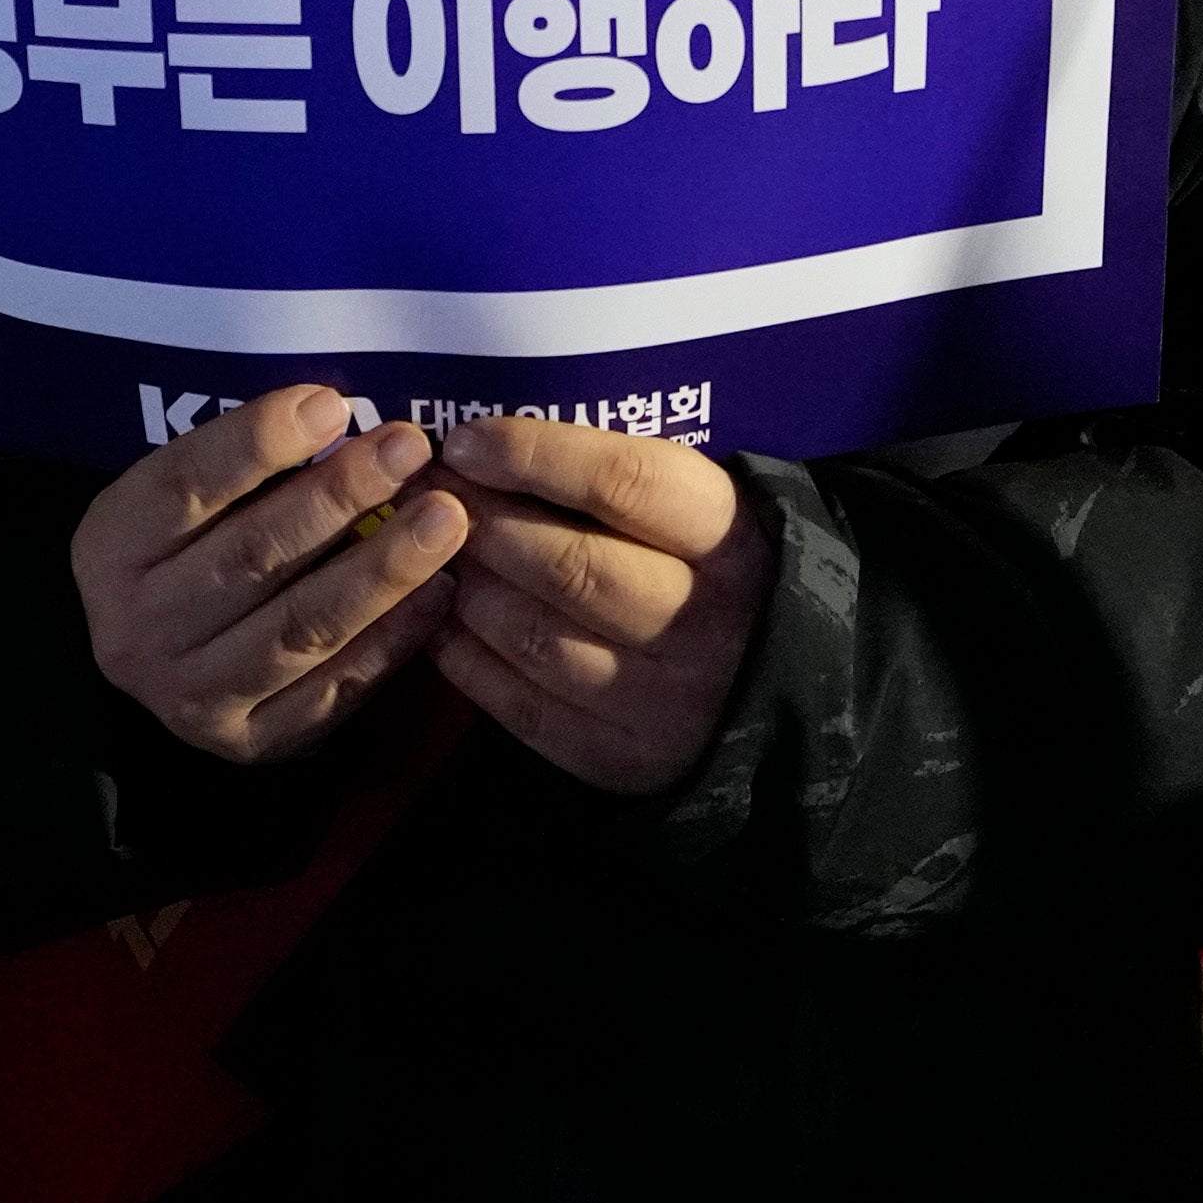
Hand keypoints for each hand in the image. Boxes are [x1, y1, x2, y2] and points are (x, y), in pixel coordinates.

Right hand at [72, 385, 465, 766]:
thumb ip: (244, 462)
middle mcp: (140, 629)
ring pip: (300, 627)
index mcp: (112, 548)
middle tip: (409, 449)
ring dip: (382, 569)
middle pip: (252, 555)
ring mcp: (194, 696)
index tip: (334, 405)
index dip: (259, 442)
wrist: (157, 654)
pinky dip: (391, 640)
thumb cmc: (188, 546)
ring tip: (443, 518)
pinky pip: (332, 690)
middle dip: (339, 496)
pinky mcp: (250, 742)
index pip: (185, 486)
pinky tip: (436, 593)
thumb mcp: (182, 497)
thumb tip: (341, 415)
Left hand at [427, 413, 775, 796]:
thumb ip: (609, 476)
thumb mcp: (691, 507)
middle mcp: (705, 622)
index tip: (463, 444)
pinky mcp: (628, 759)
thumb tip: (482, 446)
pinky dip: (468, 662)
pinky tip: (445, 623)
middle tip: (431, 501)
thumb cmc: (703, 565)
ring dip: (469, 592)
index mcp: (727, 537)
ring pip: (538, 639)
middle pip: (571, 565)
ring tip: (437, 559)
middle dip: (484, 526)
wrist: (772, 680)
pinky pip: (525, 709)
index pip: (623, 480)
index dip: (532, 455)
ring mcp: (668, 700)